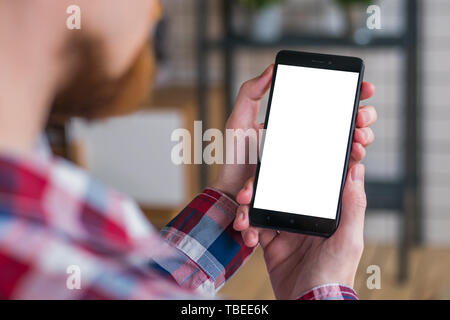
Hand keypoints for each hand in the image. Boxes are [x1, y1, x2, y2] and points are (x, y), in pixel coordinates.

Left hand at [213, 64, 375, 199]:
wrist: (236, 192)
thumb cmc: (236, 157)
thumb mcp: (239, 121)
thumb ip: (250, 93)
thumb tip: (271, 69)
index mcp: (294, 119)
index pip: (327, 102)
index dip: (350, 92)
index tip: (364, 87)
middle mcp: (308, 135)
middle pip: (346, 120)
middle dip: (363, 114)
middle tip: (360, 115)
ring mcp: (313, 155)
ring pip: (349, 140)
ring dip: (363, 134)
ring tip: (358, 133)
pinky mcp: (315, 174)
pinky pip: (342, 164)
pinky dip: (354, 157)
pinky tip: (354, 152)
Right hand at [232, 93, 376, 299]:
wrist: (308, 302)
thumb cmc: (335, 274)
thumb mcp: (349, 238)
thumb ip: (353, 205)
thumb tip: (358, 169)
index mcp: (323, 211)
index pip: (309, 181)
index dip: (295, 166)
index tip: (279, 154)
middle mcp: (304, 216)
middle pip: (279, 190)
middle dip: (260, 188)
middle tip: (247, 191)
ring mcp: (287, 228)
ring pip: (263, 205)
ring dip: (249, 207)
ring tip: (243, 217)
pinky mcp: (271, 242)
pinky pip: (255, 226)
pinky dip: (247, 227)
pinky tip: (245, 233)